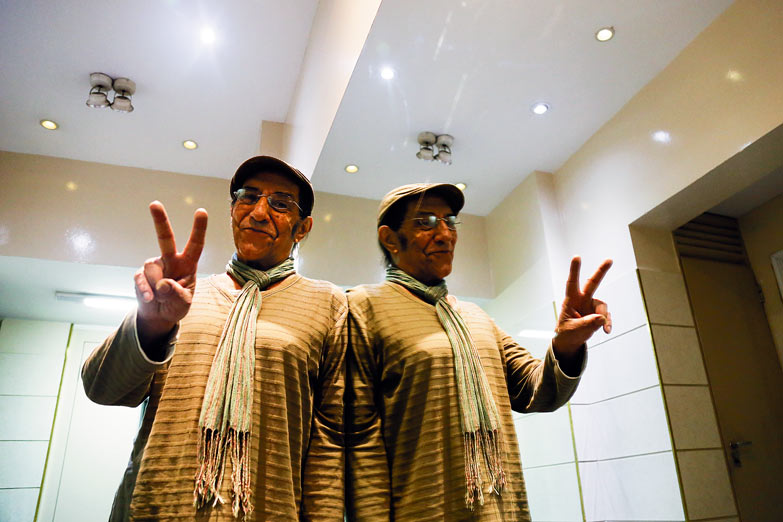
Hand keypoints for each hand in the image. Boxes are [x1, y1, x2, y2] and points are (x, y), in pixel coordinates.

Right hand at [134, 201, 207, 344]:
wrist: (159, 315)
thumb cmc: (177, 305)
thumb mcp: (184, 303)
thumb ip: (176, 294)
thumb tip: (163, 284)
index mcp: (187, 264)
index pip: (195, 245)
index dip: (199, 228)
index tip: (201, 211)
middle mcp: (170, 260)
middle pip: (165, 238)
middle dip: (160, 220)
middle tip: (154, 204)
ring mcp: (154, 266)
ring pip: (152, 269)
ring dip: (157, 288)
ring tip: (162, 298)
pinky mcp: (140, 275)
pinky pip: (141, 280)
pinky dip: (146, 292)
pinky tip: (150, 299)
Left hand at [552, 256, 612, 357]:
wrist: (570, 341)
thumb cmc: (566, 332)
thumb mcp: (573, 330)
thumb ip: (586, 324)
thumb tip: (601, 319)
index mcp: (571, 300)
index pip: (572, 283)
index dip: (574, 270)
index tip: (577, 257)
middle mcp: (582, 300)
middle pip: (592, 284)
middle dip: (601, 272)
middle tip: (609, 260)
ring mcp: (591, 306)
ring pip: (602, 306)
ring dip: (603, 317)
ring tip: (597, 327)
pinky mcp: (598, 314)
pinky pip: (606, 316)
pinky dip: (608, 323)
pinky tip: (606, 330)